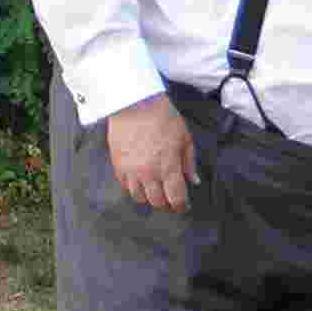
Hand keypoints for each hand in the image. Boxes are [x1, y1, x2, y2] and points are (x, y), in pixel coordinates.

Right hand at [106, 94, 198, 212]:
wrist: (135, 104)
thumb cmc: (163, 118)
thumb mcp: (185, 139)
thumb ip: (189, 163)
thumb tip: (194, 181)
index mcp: (168, 167)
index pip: (176, 197)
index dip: (181, 206)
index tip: (184, 207)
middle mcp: (148, 173)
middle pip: (157, 201)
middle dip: (166, 204)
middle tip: (171, 201)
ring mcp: (130, 170)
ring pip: (138, 197)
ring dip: (148, 198)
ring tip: (156, 192)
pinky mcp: (117, 164)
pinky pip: (124, 185)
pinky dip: (133, 187)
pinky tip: (140, 182)